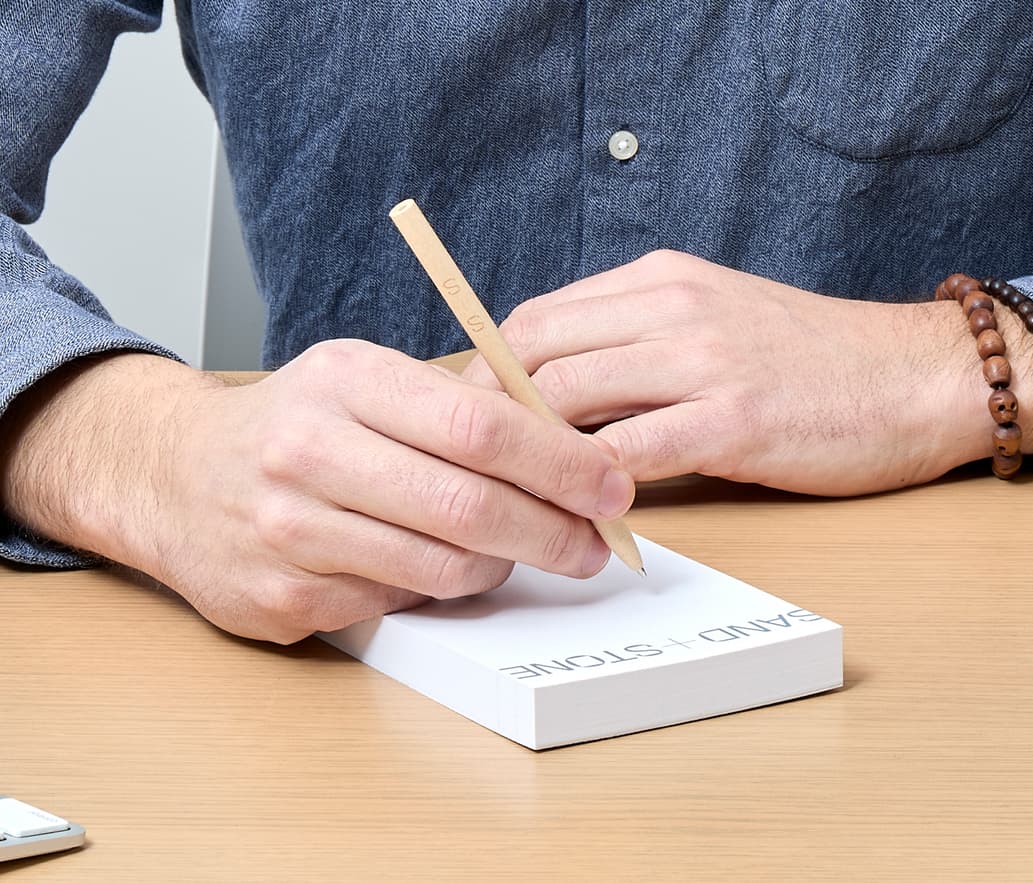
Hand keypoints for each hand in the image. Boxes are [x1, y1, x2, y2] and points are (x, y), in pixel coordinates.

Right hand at [0, 342, 633, 642]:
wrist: (175, 475)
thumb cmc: (297, 424)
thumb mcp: (365, 382)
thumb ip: (456, 409)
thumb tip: (571, 453)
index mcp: (345, 380)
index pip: (481, 426)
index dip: (561, 463)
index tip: (610, 486)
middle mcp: (307, 451)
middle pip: (469, 506)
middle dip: (553, 531)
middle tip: (593, 543)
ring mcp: (287, 531)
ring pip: (442, 566)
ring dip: (502, 565)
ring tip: (520, 550)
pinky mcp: (280, 598)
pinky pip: (398, 603)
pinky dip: (436, 588)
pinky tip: (436, 564)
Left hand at [464, 250, 1032, 494]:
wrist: (915, 376)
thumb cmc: (812, 359)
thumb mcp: (716, 319)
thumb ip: (640, 343)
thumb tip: (558, 395)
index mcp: (660, 279)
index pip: (537, 317)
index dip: (488, 371)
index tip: (470, 420)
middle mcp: (672, 306)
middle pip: (533, 352)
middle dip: (489, 412)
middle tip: (472, 466)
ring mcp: (702, 360)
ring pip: (565, 397)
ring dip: (529, 454)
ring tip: (518, 497)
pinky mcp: (733, 420)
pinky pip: (627, 454)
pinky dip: (590, 489)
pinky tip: (586, 515)